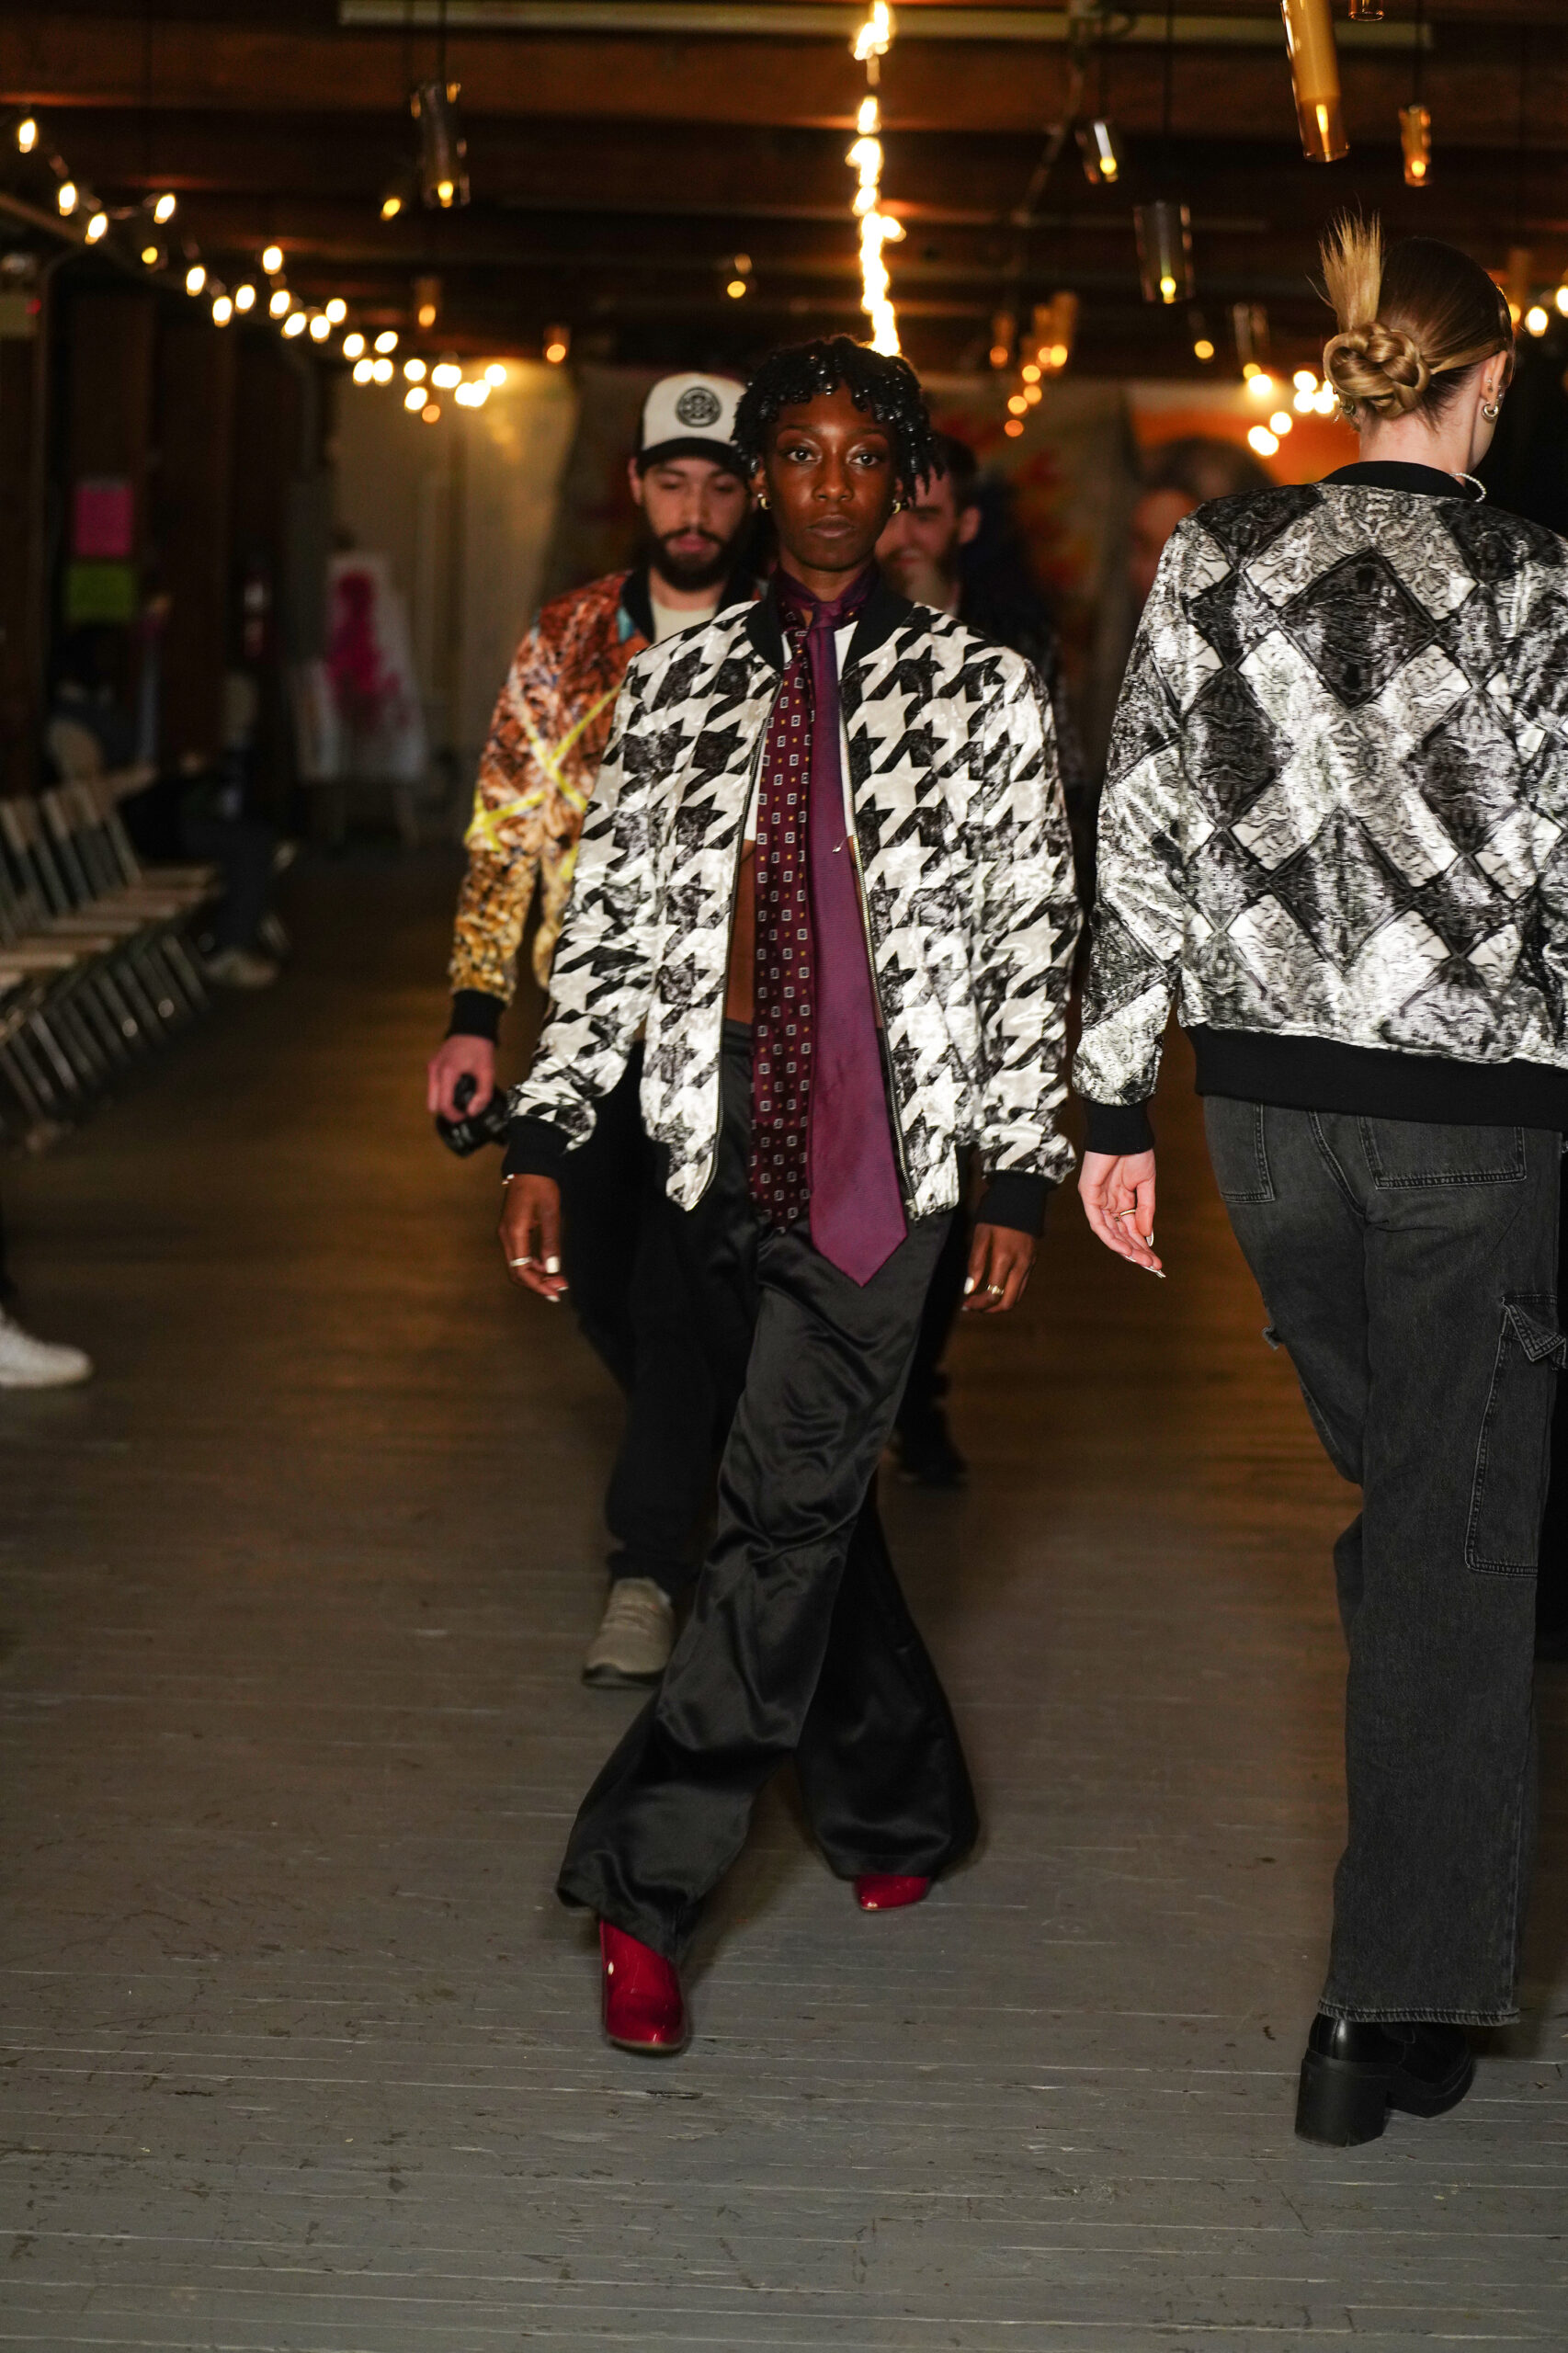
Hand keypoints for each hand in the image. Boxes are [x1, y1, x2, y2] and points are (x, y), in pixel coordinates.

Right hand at [427, 1034, 495, 1121]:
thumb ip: (483, 1094)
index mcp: (447, 1074)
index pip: (443, 1105)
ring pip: (432, 1095)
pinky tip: (457, 1089)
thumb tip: (472, 1112)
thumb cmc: (480, 1047)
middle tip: (461, 1111)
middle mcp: (434, 1071)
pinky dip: (443, 1092)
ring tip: (461, 1100)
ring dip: (444, 1102)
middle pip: (432, 1104)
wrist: (472, 1026)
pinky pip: (434, 1086)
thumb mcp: (487, 1072)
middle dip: (446, 1111)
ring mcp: (432, 1067)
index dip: (454, 1116)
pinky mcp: (433, 1065)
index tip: (465, 1117)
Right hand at [499, 1176, 567, 1301]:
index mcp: (514, 1233)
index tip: (555, 1293)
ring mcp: (507, 1233)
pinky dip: (534, 1264)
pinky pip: (520, 1255)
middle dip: (537, 1283)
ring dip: (536, 1275)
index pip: (521, 1270)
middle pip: (517, 1272)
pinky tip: (549, 1265)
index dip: (538, 1285)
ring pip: (518, 1265)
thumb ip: (551, 1242)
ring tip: (557, 1279)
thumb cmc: (541, 1185)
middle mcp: (506, 1236)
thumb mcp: (550, 1213)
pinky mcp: (512, 1229)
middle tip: (559, 1288)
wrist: (529, 1164)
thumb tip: (553, 1269)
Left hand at [962, 1222, 1034, 1313]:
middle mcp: (1021, 1265)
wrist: (1022, 1194)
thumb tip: (969, 1289)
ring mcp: (1030, 1263)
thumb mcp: (981, 1235)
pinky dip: (1009, 1291)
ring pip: (1018, 1295)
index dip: (978, 1304)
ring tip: (983, 1300)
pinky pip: (1022, 1284)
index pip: (993, 1295)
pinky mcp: (1033, 1259)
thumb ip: (976, 1263)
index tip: (966, 1303)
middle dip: (990, 1309)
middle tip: (974, 1306)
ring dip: (1000, 1302)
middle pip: (1008, 1302)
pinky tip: (996, 1286)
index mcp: (1005, 1259)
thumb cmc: (996, 1213)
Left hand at [1079, 1149, 1161, 1273]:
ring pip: (1109, 1232)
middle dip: (1137, 1250)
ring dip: (1125, 1247)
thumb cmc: (1135, 1151)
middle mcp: (1107, 1202)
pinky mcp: (1088, 1194)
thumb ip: (1145, 1210)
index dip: (1143, 1245)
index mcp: (1121, 1199)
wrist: (1125, 1132)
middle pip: (1120, 1233)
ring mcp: (1097, 1199)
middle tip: (1152, 1265)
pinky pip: (1097, 1221)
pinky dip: (1109, 1236)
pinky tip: (1123, 1247)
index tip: (1156, 1260)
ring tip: (1141, 1259)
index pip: (1130, 1228)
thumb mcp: (1145, 1184)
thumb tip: (1146, 1234)